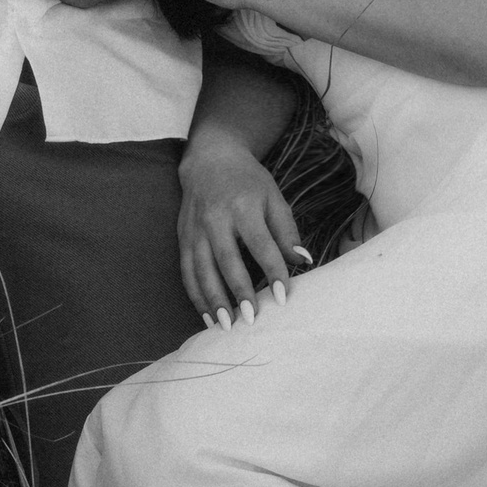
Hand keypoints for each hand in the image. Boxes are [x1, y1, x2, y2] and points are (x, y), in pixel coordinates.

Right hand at [176, 134, 309, 325]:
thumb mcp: (274, 198)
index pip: (260, 244)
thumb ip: (287, 231)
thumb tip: (303, 261)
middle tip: (251, 319)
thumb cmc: (248, 183)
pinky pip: (186, 271)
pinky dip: (195, 295)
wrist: (210, 160)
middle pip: (227, 260)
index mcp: (243, 206)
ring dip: (213, 300)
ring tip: (225, 326)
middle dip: (238, 292)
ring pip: (201, 270)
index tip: (284, 297)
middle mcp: (215, 218)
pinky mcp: (182, 238)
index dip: (272, 271)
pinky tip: (207, 316)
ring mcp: (195, 229)